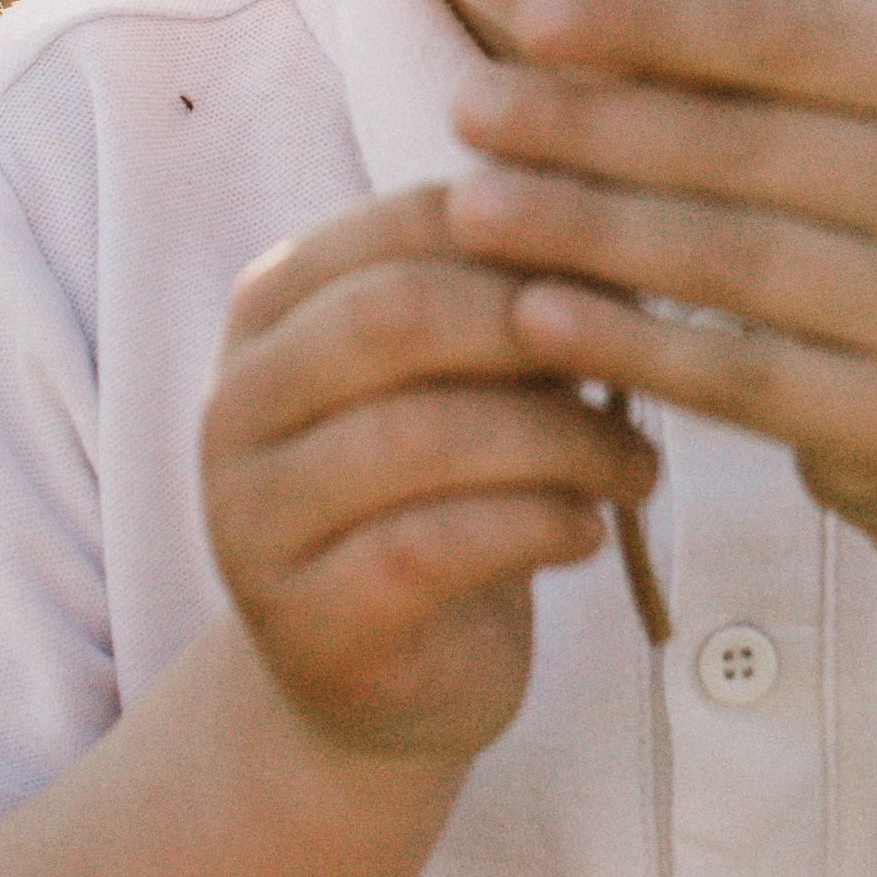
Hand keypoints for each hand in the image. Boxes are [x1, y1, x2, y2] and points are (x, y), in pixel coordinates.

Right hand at [200, 183, 660, 765]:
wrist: (390, 676)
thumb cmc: (449, 490)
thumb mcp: (470, 375)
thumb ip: (512, 289)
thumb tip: (619, 200)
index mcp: (274, 309)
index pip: (401, 224)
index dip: (527, 232)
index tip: (629, 265)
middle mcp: (239, 403)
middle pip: (392, 317)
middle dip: (536, 328)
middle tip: (636, 358)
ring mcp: (252, 518)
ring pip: (412, 436)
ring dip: (556, 441)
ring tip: (635, 462)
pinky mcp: (304, 622)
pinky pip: (425, 551)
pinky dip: (530, 528)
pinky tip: (589, 530)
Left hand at [445, 0, 876, 569]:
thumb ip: (769, 83)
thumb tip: (577, 17)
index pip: (791, 31)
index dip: (654, 19)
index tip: (531, 16)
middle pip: (746, 145)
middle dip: (589, 124)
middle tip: (467, 111)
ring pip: (732, 259)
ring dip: (584, 228)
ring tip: (470, 207)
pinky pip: (739, 378)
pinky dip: (629, 343)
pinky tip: (536, 316)